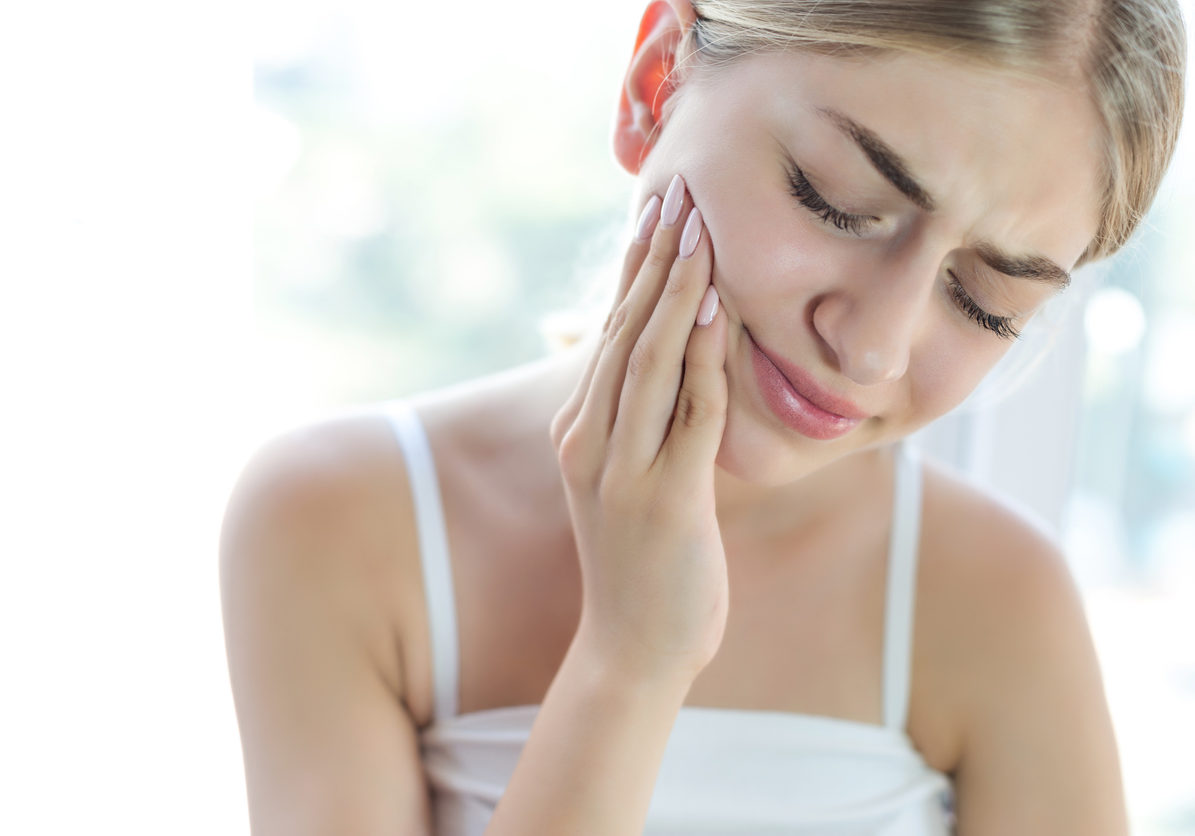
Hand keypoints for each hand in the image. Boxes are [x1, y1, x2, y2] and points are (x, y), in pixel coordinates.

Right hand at [550, 174, 728, 683]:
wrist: (635, 646)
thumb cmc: (646, 560)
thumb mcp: (633, 478)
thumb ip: (646, 419)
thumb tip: (676, 360)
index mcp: (581, 429)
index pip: (611, 334)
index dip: (637, 271)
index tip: (659, 213)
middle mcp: (589, 439)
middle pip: (625, 333)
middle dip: (655, 261)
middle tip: (679, 195)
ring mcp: (619, 469)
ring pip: (649, 361)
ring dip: (676, 293)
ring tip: (698, 231)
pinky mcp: (661, 499)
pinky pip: (687, 415)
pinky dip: (704, 361)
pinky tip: (719, 313)